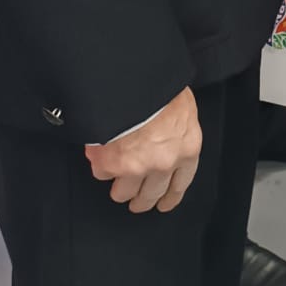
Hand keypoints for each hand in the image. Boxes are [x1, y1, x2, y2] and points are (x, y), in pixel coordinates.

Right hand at [84, 86, 202, 212]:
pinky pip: (101, 173)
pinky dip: (100, 164)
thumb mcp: (181, 107)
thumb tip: (169, 136)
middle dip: (142, 201)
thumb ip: (177, 129)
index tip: (164, 203)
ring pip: (123, 192)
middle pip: (150, 195)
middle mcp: (163, 164)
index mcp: (186, 148)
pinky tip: (101, 154)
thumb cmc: (160, 88)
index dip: (170, 197)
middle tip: (135, 202)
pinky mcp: (109, 165)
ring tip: (115, 177)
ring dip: (118, 186)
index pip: (180, 183)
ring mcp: (136, 167)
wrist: (133, 82)